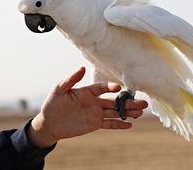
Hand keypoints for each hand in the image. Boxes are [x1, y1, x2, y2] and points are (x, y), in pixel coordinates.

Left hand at [28, 67, 147, 147]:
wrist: (49, 123)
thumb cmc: (53, 103)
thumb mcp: (59, 89)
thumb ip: (71, 79)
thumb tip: (82, 68)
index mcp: (88, 91)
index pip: (103, 88)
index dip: (111, 87)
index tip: (119, 88)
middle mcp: (95, 102)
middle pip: (115, 101)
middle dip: (129, 101)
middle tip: (143, 101)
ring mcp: (96, 113)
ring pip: (115, 112)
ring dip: (128, 112)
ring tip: (141, 111)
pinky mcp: (94, 124)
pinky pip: (109, 124)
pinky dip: (119, 124)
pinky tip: (130, 124)